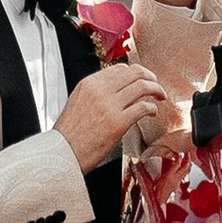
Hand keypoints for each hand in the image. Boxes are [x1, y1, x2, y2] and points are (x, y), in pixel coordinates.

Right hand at [54, 57, 169, 173]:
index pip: (120, 69)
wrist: (61, 153)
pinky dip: (152, 108)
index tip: (142, 79)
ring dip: (156, 90)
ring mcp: (110, 106)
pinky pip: (144, 107)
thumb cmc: (69, 134)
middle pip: (135, 73)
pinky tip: (152, 112)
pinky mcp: (118, 123)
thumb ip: (96, 93)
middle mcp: (100, 91)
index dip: (135, 73)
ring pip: (143, 87)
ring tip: (160, 96)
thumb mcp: (77, 102)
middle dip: (150, 77)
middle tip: (156, 85)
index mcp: (89, 84)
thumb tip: (116, 89)